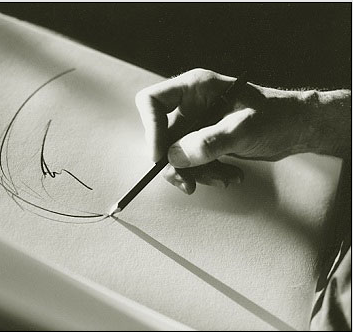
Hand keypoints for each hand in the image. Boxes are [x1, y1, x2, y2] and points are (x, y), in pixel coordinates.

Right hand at [135, 68, 350, 194]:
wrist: (297, 129)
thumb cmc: (276, 117)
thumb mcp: (243, 129)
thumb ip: (208, 142)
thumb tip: (174, 157)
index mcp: (195, 88)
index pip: (152, 102)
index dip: (151, 129)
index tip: (161, 156)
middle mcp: (191, 105)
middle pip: (162, 135)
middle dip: (176, 163)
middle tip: (189, 183)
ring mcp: (197, 124)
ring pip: (176, 154)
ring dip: (196, 172)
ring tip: (225, 178)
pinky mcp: (205, 141)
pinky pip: (192, 162)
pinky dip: (208, 173)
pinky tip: (231, 175)